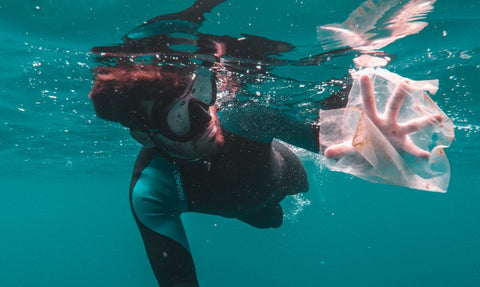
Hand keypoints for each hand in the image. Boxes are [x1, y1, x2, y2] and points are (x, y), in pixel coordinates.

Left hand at [325, 75, 441, 158]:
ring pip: (412, 124)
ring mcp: (398, 133)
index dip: (366, 90)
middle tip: (406, 82)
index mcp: (372, 120)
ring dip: (425, 121)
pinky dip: (418, 153)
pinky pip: (412, 149)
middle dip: (400, 95)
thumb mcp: (352, 147)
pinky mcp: (404, 146)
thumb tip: (326, 154)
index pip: (368, 103)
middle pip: (394, 106)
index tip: (363, 75)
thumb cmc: (365, 145)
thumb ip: (341, 149)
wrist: (377, 156)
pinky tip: (426, 155)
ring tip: (438, 117)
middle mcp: (387, 122)